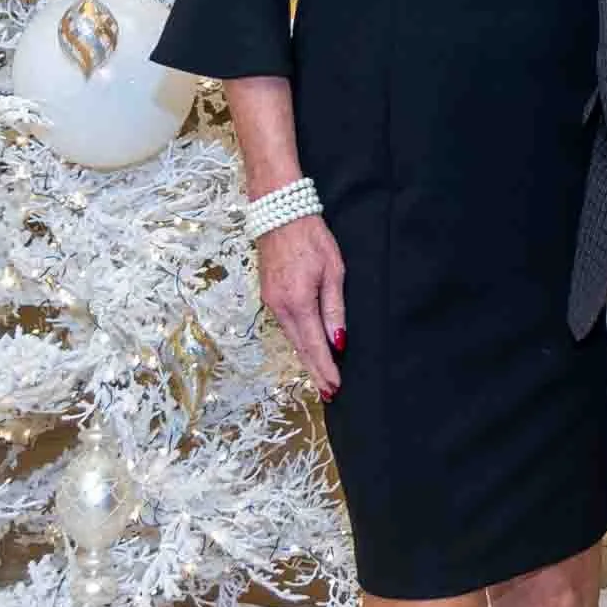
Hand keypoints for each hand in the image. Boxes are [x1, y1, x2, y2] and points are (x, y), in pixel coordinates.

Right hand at [255, 213, 344, 396]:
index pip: (314, 345)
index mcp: (298, 302)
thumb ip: (334, 308)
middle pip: (300, 347)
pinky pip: (285, 325)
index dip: (325, 368)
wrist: (278, 213)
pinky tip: (307, 348)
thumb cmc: (312, 237)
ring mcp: (270, 301)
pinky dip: (298, 341)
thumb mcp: (333, 270)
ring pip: (291, 338)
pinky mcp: (267, 295)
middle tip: (328, 392)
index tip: (335, 387)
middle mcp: (280, 307)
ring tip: (321, 377)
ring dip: (306, 358)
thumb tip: (338, 340)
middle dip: (315, 371)